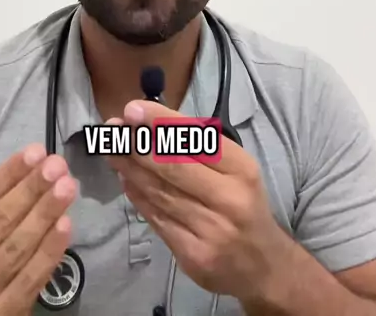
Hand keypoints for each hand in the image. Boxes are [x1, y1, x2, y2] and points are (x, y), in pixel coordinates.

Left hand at [106, 102, 291, 304]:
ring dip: (130, 168)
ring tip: (111, 149)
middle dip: (137, 144)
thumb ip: (202, 149)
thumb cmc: (244, 204)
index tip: (133, 109)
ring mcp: (210, 230)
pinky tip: (126, 179)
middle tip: (113, 128)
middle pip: (173, 166)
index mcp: (242, 171)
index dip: (161, 123)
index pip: (196, 140)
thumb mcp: (238, 170)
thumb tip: (153, 124)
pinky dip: (138, 196)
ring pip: (160, 192)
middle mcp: (228, 199)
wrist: (263, 265)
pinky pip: (157, 218)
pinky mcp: (192, 256)